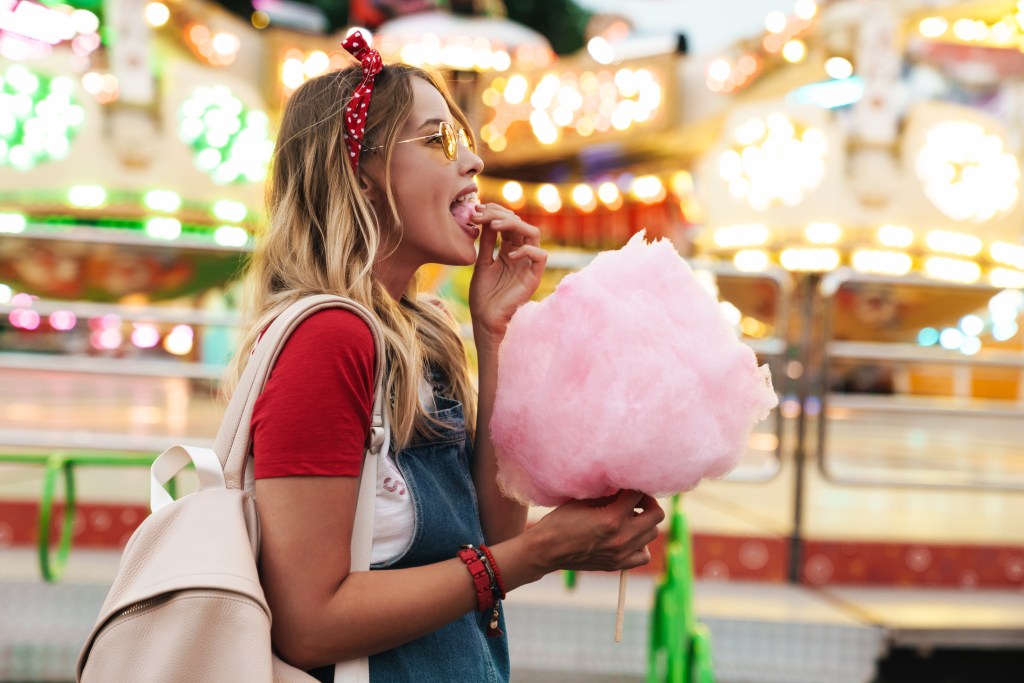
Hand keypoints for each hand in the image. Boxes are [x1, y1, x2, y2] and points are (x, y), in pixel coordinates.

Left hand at [468, 203, 546, 342]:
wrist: (485, 320)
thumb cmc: (483, 295)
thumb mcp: (482, 263)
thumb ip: (487, 242)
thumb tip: (486, 218)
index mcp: (509, 250)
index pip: (508, 223)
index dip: (495, 212)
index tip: (477, 210)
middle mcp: (521, 254)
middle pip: (520, 223)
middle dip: (500, 215)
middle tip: (481, 215)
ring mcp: (528, 265)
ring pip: (533, 233)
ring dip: (514, 224)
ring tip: (494, 226)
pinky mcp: (534, 277)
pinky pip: (540, 256)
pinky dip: (525, 250)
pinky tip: (507, 255)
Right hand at [527, 490, 664, 572]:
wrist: (546, 551)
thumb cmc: (560, 521)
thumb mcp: (584, 500)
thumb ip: (609, 495)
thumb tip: (626, 486)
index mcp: (612, 518)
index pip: (639, 494)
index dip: (635, 484)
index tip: (629, 482)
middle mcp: (622, 537)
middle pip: (656, 514)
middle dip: (648, 501)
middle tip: (635, 497)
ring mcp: (622, 553)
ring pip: (652, 533)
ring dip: (645, 521)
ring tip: (630, 516)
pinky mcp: (618, 564)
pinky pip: (644, 554)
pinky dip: (641, 543)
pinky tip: (628, 536)